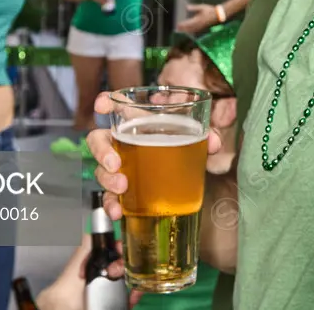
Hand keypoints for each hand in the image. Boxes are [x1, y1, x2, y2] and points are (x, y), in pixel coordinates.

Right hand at [87, 92, 222, 223]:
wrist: (185, 182)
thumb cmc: (183, 150)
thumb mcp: (196, 140)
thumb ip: (206, 136)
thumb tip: (214, 142)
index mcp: (140, 123)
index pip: (118, 107)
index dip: (106, 102)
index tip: (101, 106)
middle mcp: (124, 143)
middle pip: (99, 139)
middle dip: (101, 150)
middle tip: (115, 163)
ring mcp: (121, 168)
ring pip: (101, 170)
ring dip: (107, 179)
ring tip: (122, 187)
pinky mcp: (123, 192)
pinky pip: (110, 197)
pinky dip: (111, 205)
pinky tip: (118, 212)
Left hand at [176, 4, 217, 33]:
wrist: (218, 15)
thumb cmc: (210, 10)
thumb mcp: (202, 7)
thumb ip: (194, 8)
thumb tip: (186, 7)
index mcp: (198, 19)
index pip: (188, 23)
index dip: (182, 24)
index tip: (177, 24)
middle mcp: (199, 24)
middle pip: (189, 28)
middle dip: (183, 29)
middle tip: (177, 29)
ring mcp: (201, 27)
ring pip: (192, 30)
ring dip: (186, 31)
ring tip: (181, 31)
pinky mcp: (203, 27)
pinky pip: (195, 30)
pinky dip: (191, 31)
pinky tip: (189, 31)